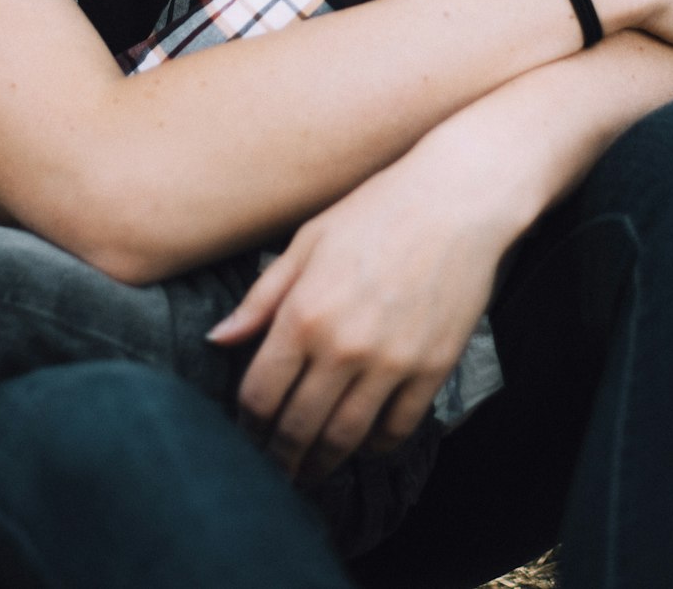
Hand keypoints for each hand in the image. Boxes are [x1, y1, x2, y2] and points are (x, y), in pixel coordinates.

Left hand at [207, 132, 510, 482]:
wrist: (455, 201)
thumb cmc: (374, 211)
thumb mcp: (306, 242)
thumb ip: (261, 298)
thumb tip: (217, 339)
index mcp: (304, 313)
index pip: (259, 394)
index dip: (246, 423)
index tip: (245, 432)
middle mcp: (343, 346)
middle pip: (298, 427)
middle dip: (278, 458)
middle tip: (270, 471)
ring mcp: (391, 363)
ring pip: (345, 438)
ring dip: (321, 463)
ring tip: (308, 472)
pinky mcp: (432, 370)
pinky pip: (397, 429)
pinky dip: (375, 446)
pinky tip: (360, 444)